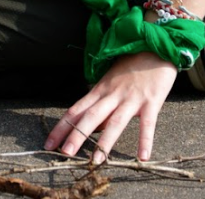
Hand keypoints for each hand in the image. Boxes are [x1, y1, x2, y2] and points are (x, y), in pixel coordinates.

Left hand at [45, 53, 177, 162]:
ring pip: (115, 122)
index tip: (48, 143)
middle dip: (76, 135)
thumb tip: (91, 127)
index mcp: (100, 90)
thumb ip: (101, 104)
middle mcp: (112, 94)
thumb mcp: (111, 81)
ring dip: (105, 142)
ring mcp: (131, 98)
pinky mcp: (151, 101)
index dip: (61, 127)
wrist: (155, 44)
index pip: (75, 110)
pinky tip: (142, 158)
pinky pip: (147, 124)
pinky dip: (144, 140)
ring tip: (96, 160)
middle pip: (90, 116)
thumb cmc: (132, 65)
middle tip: (65, 153)